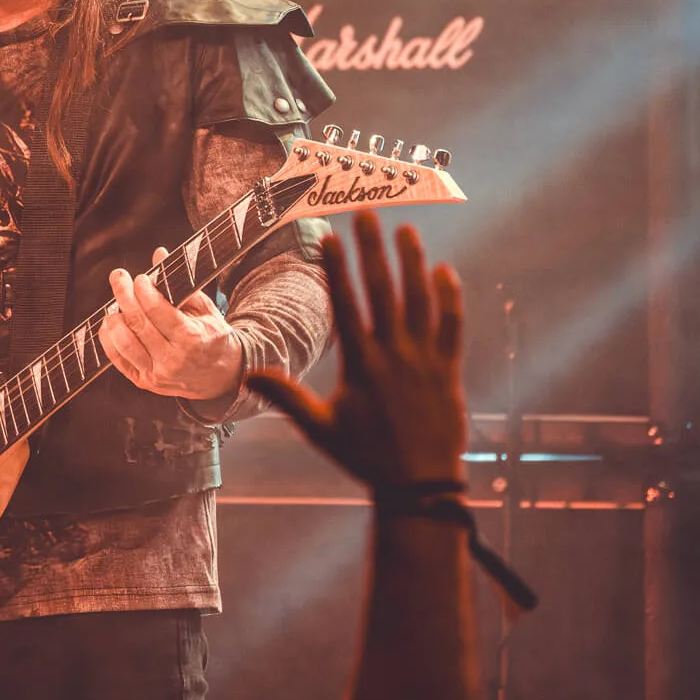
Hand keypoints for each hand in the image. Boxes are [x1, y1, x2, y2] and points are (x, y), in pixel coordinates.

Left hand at [98, 246, 244, 400]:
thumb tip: (159, 254)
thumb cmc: (213, 338)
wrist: (222, 377)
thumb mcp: (206, 309)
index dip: (144, 290)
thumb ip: (180, 283)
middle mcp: (172, 359)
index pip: (157, 310)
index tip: (140, 277)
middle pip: (137, 323)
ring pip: (123, 342)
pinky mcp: (145, 383)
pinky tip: (111, 323)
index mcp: (190, 338)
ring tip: (115, 303)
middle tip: (118, 277)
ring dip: (114, 318)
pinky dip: (108, 339)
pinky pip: (118, 360)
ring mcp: (157, 374)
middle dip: (123, 295)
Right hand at [245, 211, 465, 487]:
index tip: (331, 239)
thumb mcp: (319, 428)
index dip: (338, 270)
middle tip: (368, 215)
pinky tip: (444, 272)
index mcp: (361, 365)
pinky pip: (452, 326)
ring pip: (420, 300)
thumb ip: (286, 397)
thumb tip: (248, 376)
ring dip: (413, 262)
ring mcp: (425, 360)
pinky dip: (449, 297)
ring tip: (407, 229)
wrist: (419, 484)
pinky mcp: (449, 370)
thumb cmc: (365, 456)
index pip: (347, 306)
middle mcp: (394, 355)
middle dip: (374, 250)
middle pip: (383, 291)